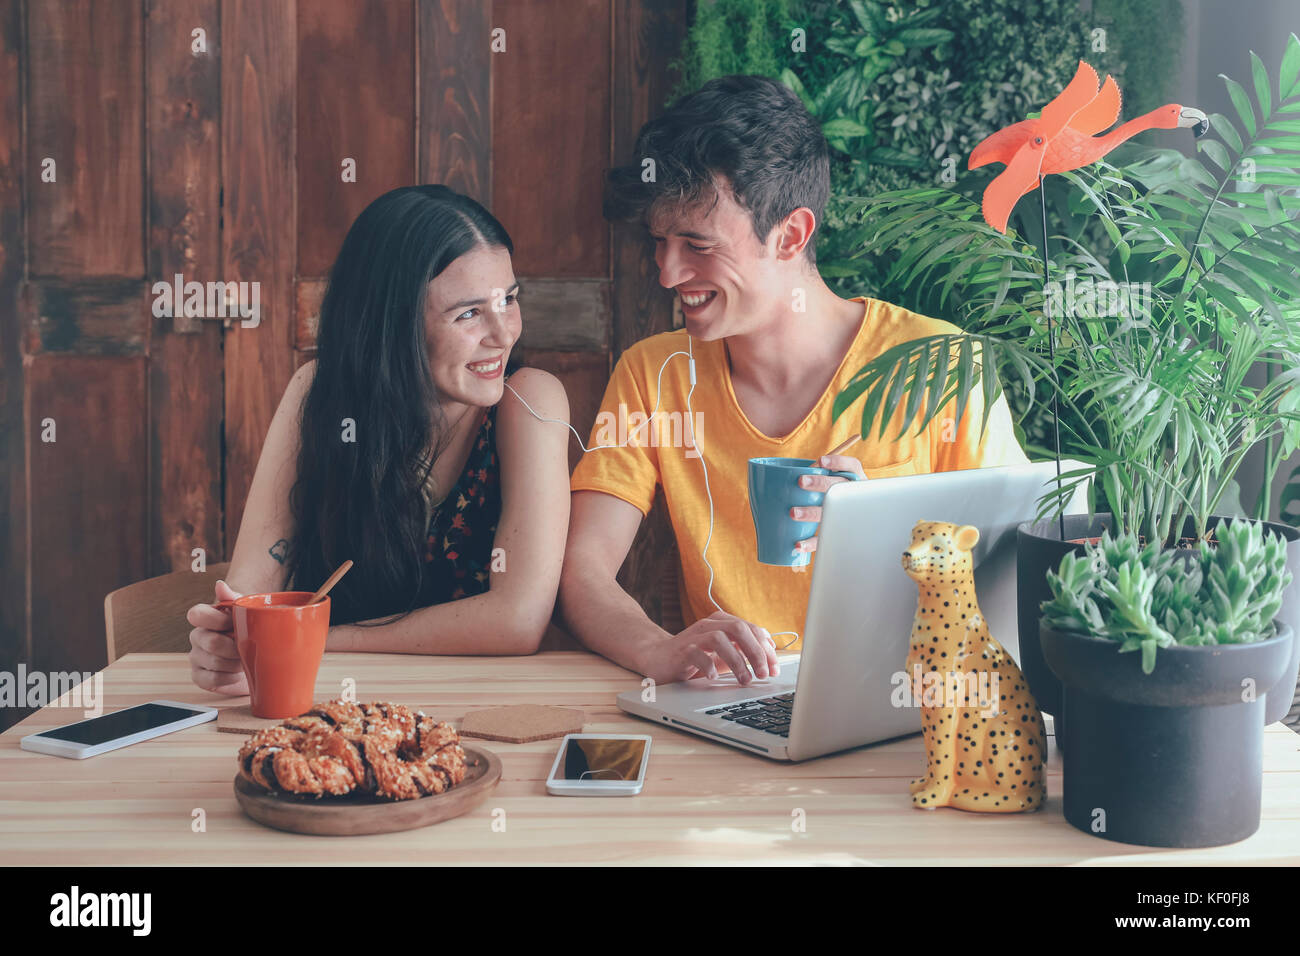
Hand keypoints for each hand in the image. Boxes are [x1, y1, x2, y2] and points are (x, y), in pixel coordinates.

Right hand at [187, 579, 248, 695]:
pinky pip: (211, 679)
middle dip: (234, 647)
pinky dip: (229, 678)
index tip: (234, 624)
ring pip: (213, 662)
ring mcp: (196, 657)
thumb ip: (233, 598)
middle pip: (210, 642)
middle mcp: (197, 636)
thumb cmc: (251, 631)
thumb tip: (219, 585)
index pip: (196, 614)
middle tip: (249, 647)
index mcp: (205, 618)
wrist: (258, 658)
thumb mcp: (247, 613)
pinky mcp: (200, 677)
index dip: (216, 620)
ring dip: (235, 663)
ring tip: (245, 660)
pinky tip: (236, 673)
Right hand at [638, 611, 779, 685]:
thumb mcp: (723, 654)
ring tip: (745, 680)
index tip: (775, 668)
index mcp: (722, 623)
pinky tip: (714, 678)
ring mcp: (694, 636)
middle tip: (764, 674)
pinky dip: (708, 665)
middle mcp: (709, 625)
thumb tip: (769, 657)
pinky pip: (696, 654)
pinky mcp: (680, 650)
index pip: (751, 629)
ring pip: (719, 639)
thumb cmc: (693, 657)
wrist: (657, 658)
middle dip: (755, 652)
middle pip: (739, 629)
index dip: (766, 648)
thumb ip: (743, 651)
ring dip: (736, 661)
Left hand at [792, 454, 866, 554]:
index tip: (821, 461)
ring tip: (793, 513)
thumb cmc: (832, 496)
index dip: (838, 463)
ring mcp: (846, 516)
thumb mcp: (833, 483)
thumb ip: (816, 477)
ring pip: (831, 513)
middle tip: (800, 482)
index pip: (852, 467)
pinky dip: (811, 543)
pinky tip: (798, 544)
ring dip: (811, 512)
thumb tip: (781, 476)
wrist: (860, 528)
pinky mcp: (838, 535)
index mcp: (852, 480)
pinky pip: (826, 539)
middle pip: (839, 487)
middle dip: (820, 483)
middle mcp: (851, 496)